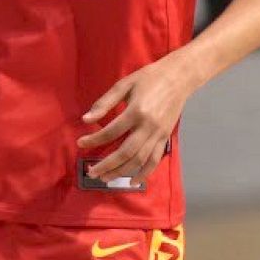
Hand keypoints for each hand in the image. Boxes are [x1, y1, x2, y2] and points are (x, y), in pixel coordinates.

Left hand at [77, 54, 199, 183]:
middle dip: (106, 165)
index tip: (80, 143)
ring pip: (139, 160)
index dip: (93, 140)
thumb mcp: (124, 84)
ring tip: (106, 178)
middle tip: (91, 172)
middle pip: (125, 153)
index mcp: (136, 111)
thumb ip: (105, 102)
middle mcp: (148, 126)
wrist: (178, 77)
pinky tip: (133, 181)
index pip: (111, 132)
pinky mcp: (165, 138)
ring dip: (121, 172)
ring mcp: (158, 134)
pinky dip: (144, 173)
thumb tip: (86, 119)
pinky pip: (154, 160)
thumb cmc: (149, 78)